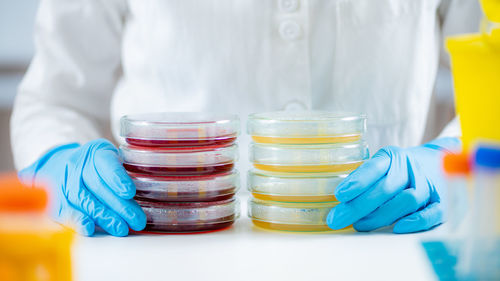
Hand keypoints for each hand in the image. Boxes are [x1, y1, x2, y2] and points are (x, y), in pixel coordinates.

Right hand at [19, 139, 145, 235]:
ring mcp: (63, 182)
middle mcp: (77, 165)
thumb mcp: (109, 160)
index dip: (117, 178)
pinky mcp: (54, 199)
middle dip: (120, 206)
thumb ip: (124, 173)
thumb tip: (147, 195)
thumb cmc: (93, 167)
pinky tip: (89, 229)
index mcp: (95, 152)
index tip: (130, 192)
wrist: (56, 166)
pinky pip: (65, 210)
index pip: (106, 163)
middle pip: (98, 186)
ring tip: (121, 229)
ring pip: (84, 200)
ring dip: (103, 217)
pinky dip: (77, 220)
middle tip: (137, 220)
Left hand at [326, 137, 460, 232]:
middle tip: (337, 219)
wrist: (439, 160)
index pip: (374, 168)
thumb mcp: (383, 164)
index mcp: (392, 157)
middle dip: (358, 206)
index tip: (339, 195)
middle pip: (385, 188)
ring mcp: (427, 185)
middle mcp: (410, 169)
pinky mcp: (441, 202)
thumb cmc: (400, 168)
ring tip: (359, 225)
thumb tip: (341, 200)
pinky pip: (431, 213)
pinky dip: (415, 222)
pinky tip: (397, 228)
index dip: (357, 182)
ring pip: (406, 201)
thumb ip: (365, 178)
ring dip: (381, 216)